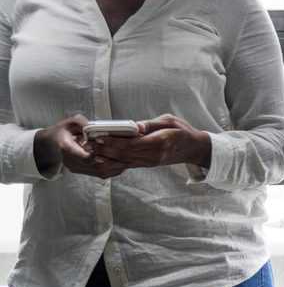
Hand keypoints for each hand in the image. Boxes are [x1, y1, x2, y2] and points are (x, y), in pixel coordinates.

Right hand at [34, 115, 128, 178]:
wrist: (51, 144)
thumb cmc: (63, 131)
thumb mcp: (70, 122)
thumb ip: (82, 122)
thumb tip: (92, 125)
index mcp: (66, 147)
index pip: (79, 154)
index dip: (92, 156)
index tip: (103, 153)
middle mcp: (70, 160)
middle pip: (93, 165)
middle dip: (110, 161)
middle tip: (125, 158)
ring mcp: (76, 167)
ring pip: (97, 172)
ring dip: (114, 168)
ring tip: (127, 162)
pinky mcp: (81, 171)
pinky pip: (98, 174)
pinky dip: (111, 171)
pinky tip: (122, 166)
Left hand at [91, 114, 210, 168]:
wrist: (192, 148)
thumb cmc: (181, 132)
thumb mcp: (169, 121)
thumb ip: (151, 124)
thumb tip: (134, 126)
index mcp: (161, 143)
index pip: (133, 144)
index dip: (115, 141)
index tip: (100, 136)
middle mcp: (154, 155)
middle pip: (125, 154)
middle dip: (105, 149)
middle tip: (90, 143)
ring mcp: (149, 162)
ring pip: (124, 162)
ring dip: (106, 157)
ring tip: (92, 150)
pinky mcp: (146, 164)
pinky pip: (127, 165)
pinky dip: (113, 162)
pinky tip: (102, 157)